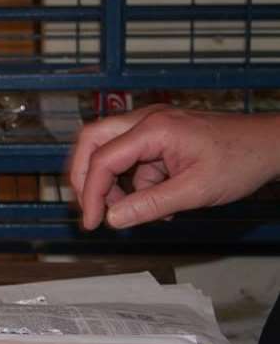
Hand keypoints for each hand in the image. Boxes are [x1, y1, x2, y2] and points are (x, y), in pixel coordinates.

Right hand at [68, 105, 279, 229]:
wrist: (270, 144)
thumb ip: (149, 205)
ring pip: (107, 149)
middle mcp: (146, 121)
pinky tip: (153, 201)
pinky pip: (130, 158)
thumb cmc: (240, 159)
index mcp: (154, 129)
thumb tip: (112, 219)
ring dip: (108, 181)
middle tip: (88, 207)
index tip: (91, 223)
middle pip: (91, 141)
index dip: (90, 194)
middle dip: (83, 177)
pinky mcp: (158, 136)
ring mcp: (151, 126)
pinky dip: (132, 182)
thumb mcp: (194, 191)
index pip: (102, 160)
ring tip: (128, 209)